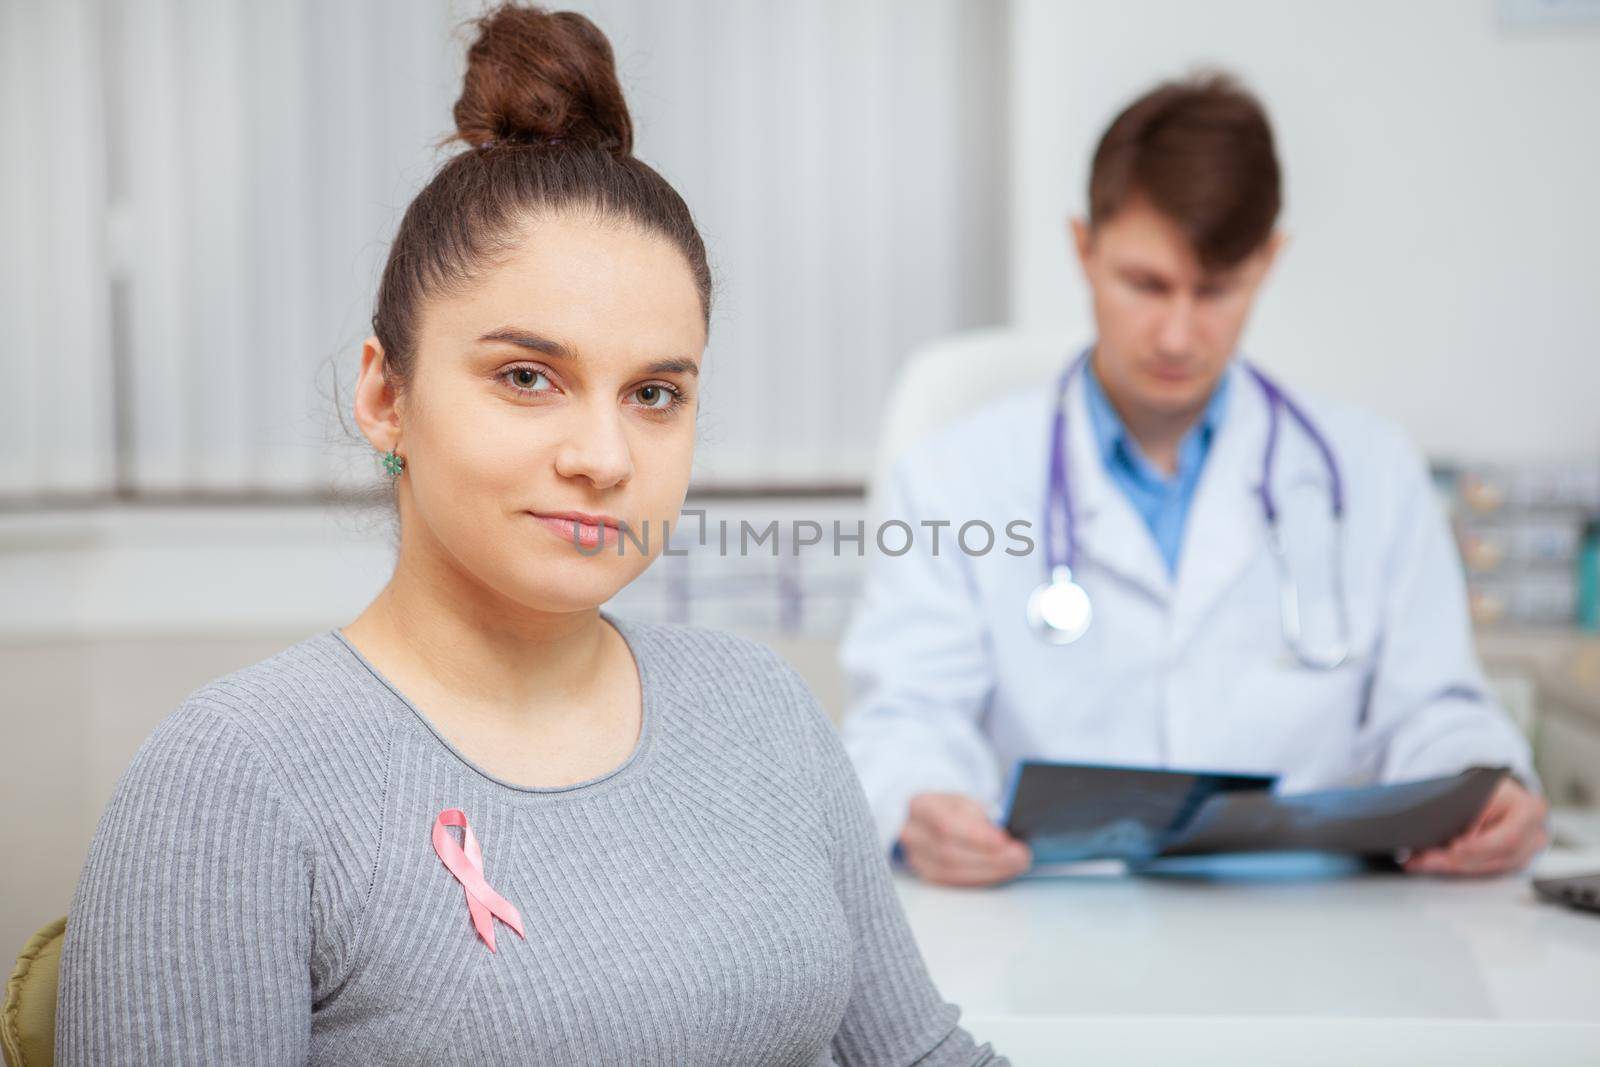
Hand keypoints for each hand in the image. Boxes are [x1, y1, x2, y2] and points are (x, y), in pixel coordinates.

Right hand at [899, 792, 1031, 886]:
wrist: (925, 816)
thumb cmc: (948, 806)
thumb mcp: (964, 798)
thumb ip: (979, 812)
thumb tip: (1001, 831)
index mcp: (920, 805)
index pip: (946, 825)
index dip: (975, 836)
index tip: (1003, 840)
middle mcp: (911, 833)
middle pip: (950, 852)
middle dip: (989, 857)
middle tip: (1019, 855)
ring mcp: (915, 857)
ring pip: (952, 872)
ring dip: (989, 870)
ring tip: (1015, 864)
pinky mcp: (925, 874)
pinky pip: (954, 882)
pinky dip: (980, 878)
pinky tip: (999, 872)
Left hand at [1403, 777, 1548, 876]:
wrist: (1503, 791)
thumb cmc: (1490, 787)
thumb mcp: (1481, 789)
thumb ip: (1469, 811)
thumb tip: (1443, 835)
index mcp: (1530, 811)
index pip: (1507, 838)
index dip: (1479, 847)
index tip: (1453, 848)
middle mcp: (1534, 836)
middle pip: (1494, 857)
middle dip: (1455, 860)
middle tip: (1422, 859)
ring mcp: (1526, 853)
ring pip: (1487, 868)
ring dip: (1450, 867)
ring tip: (1418, 862)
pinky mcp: (1512, 863)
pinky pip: (1483, 870)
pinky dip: (1456, 868)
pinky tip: (1431, 864)